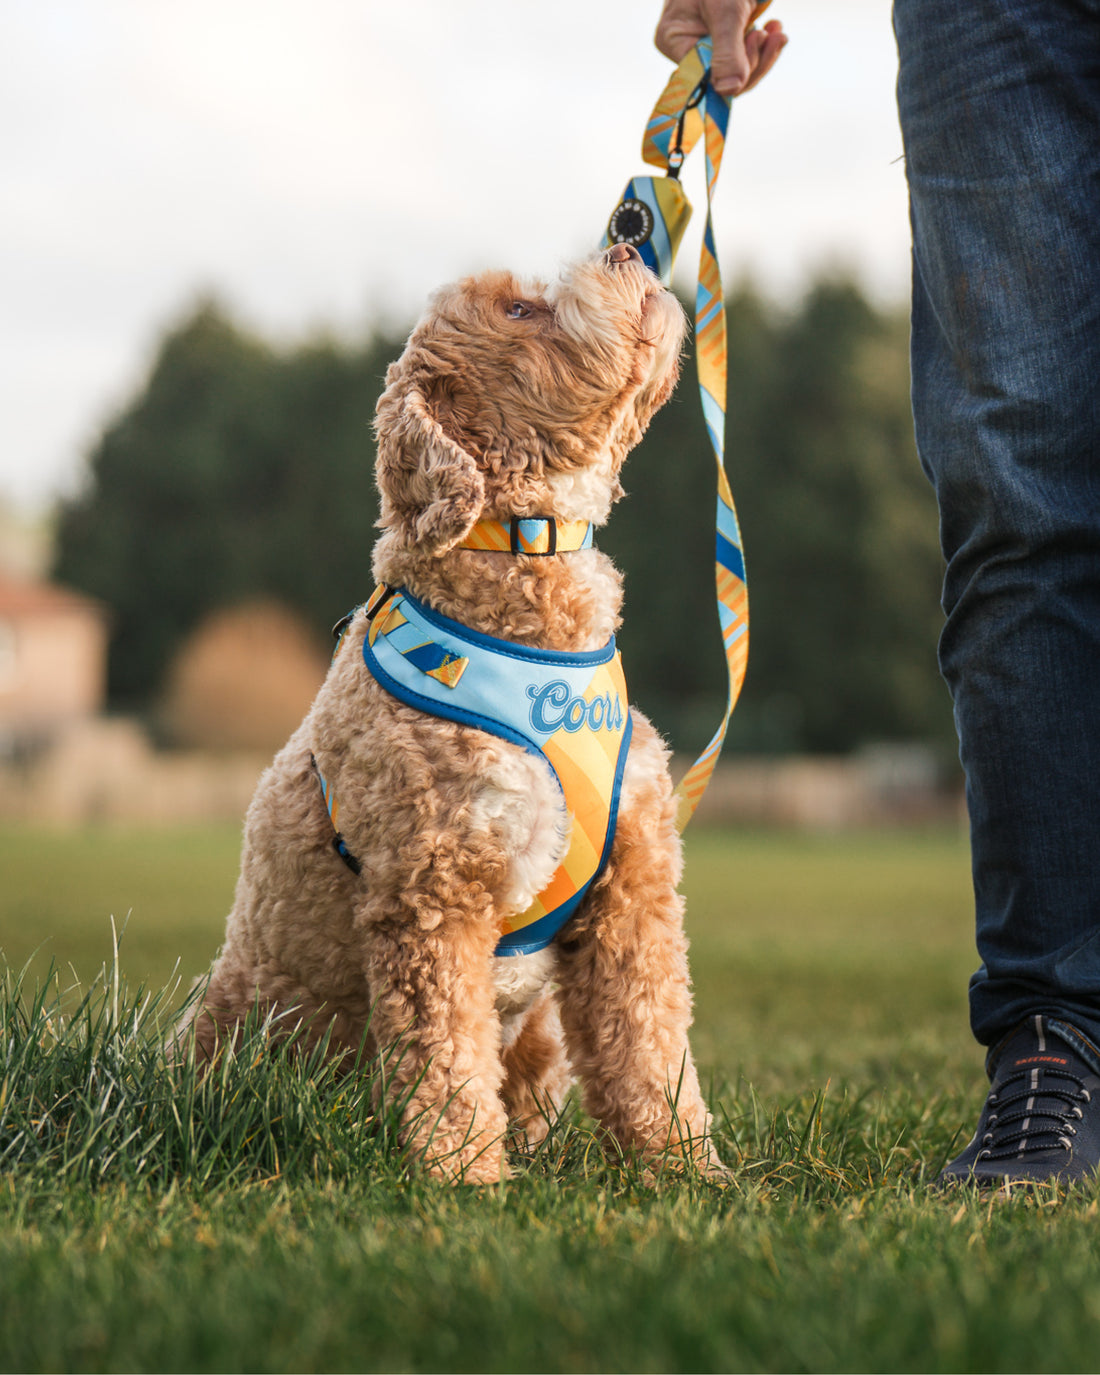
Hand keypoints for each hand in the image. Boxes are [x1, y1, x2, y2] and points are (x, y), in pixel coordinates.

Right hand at [654, 0, 786, 96]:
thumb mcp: (726, 9)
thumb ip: (727, 51)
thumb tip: (728, 91)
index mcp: (674, 39)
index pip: (703, 77)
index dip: (733, 73)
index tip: (757, 42)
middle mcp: (685, 45)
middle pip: (720, 77)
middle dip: (752, 62)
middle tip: (771, 36)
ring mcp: (705, 41)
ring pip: (736, 70)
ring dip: (762, 54)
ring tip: (777, 33)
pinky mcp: (724, 35)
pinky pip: (744, 55)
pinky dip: (763, 45)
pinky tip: (775, 30)